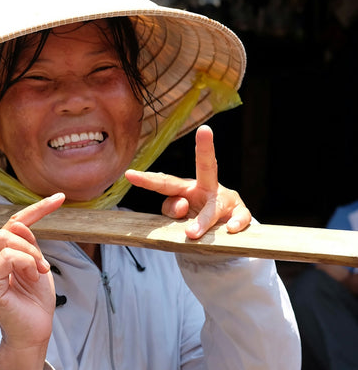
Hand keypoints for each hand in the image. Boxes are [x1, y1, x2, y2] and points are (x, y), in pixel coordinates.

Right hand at [0, 155, 64, 369]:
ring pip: (9, 238)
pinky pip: (10, 256)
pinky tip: (35, 277)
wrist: (34, 333)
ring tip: (40, 273)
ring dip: (34, 254)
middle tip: (48, 247)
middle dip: (16, 213)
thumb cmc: (34, 300)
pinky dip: (30, 262)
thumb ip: (25, 241)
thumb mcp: (34, 263)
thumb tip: (21, 226)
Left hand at [125, 125, 250, 239]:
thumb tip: (181, 205)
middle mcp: (207, 188)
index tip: (129, 174)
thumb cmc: (194, 222)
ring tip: (191, 233)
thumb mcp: (179, 218)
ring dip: (202, 220)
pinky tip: (230, 228)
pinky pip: (240, 216)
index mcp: (186, 188)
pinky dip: (236, 222)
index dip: (147, 180)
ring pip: (214, 206)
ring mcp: (225, 200)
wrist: (220, 239)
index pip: (165, 183)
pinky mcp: (240, 213)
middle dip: (205, 148)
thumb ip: (173, 210)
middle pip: (205, 167)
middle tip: (204, 130)